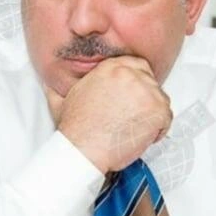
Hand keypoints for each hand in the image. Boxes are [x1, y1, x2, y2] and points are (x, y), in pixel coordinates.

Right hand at [43, 56, 171, 173]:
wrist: (83, 149)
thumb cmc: (75, 129)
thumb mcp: (61, 99)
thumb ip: (59, 86)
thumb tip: (48, 83)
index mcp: (111, 67)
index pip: (137, 65)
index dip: (137, 84)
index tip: (132, 98)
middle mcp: (130, 74)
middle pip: (151, 83)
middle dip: (144, 101)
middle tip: (130, 118)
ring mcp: (146, 91)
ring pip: (160, 100)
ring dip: (150, 116)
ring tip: (131, 129)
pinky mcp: (157, 110)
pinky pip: (166, 119)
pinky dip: (157, 131)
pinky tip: (138, 137)